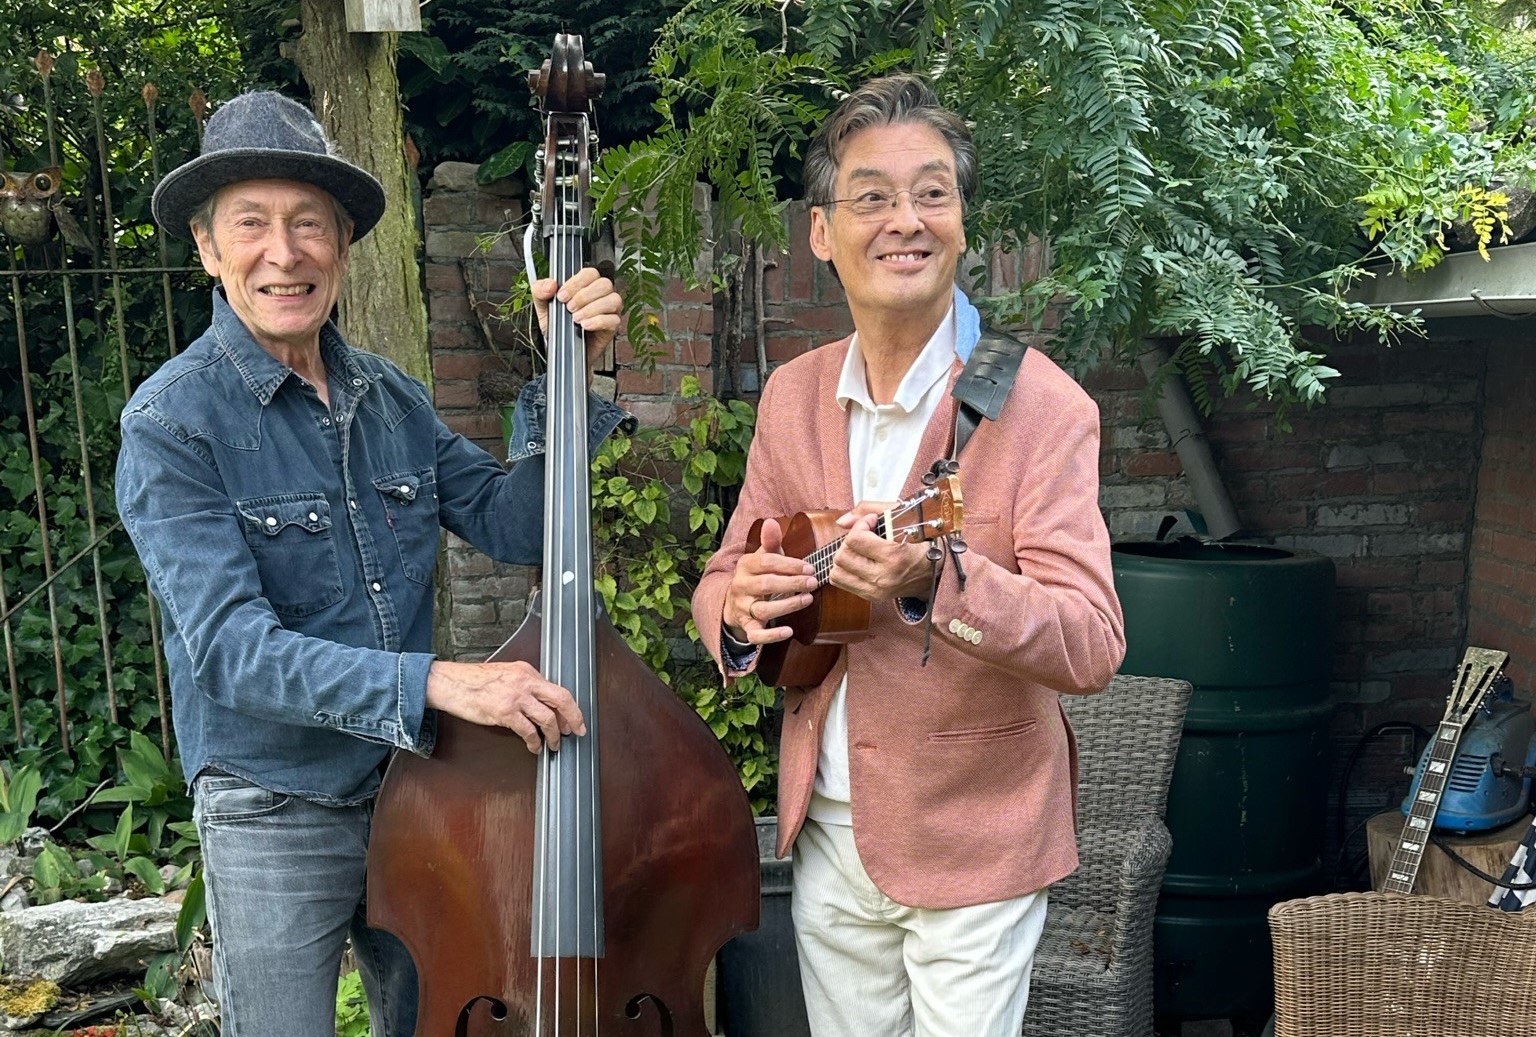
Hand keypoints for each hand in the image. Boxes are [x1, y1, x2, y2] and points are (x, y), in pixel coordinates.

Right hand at [426, 659, 586, 752]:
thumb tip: (541, 703)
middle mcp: (525, 681)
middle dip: (574, 717)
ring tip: (554, 744)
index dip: (569, 706)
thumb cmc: (474, 681)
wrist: (450, 683)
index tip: (574, 718)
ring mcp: (515, 697)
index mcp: (527, 671)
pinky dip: (534, 741)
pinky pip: (528, 730)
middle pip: (561, 699)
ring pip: (547, 718)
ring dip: (554, 735)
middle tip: (578, 731)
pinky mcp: (504, 712)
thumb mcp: (506, 674)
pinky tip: (534, 747)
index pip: (557, 689)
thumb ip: (525, 685)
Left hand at [531, 267, 622, 369]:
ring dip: (592, 308)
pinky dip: (598, 321)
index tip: (562, 296)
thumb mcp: (543, 306)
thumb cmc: (556, 325)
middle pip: (604, 284)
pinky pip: (614, 319)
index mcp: (584, 285)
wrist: (560, 349)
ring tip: (576, 318)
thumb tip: (550, 284)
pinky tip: (585, 325)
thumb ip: (540, 291)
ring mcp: (608, 310)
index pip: (589, 273)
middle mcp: (599, 295)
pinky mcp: (611, 327)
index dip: (576, 283)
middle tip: (569, 308)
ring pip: (613, 300)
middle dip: (584, 296)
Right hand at [723, 517, 818, 644]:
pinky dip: (771, 635)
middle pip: (766, 585)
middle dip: (792, 583)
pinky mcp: (747, 627)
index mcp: (746, 566)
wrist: (735, 602)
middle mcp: (741, 586)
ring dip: (787, 605)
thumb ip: (770, 542)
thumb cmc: (757, 576)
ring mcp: (743, 608)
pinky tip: (788, 631)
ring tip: (808, 600)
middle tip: (813, 583)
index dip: (789, 565)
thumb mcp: (762, 558)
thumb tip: (771, 522)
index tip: (809, 568)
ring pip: (763, 609)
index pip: (767, 563)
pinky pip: (756, 634)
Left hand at [830, 504, 932, 602]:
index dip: (860, 524)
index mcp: (894, 556)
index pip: (856, 539)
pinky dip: (843, 570)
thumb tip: (842, 521)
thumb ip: (869, 509)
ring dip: (844, 556)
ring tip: (858, 550)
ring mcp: (876, 590)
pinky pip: (840, 582)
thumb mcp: (901, 516)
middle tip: (864, 536)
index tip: (871, 521)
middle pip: (842, 556)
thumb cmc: (920, 542)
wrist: (933, 571)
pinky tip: (857, 562)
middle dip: (849, 540)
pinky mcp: (871, 597)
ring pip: (837, 571)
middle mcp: (883, 577)